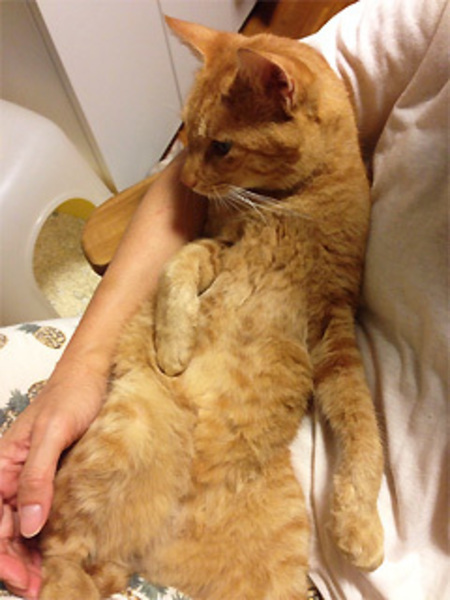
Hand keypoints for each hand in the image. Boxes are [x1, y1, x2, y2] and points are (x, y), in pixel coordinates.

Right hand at [0, 362, 106, 597]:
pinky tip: (58, 546)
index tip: (25, 580)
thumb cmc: (72, 395)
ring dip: (30, 553)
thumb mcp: (53, 434)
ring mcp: (35, 475)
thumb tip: (27, 525)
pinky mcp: (56, 474)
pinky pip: (45, 510)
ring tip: (48, 576)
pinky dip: (47, 533)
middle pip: (4, 528)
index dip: (4, 555)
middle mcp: (14, 473)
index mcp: (3, 464)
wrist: (94, 373)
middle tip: (40, 587)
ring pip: (23, 523)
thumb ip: (38, 477)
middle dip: (16, 562)